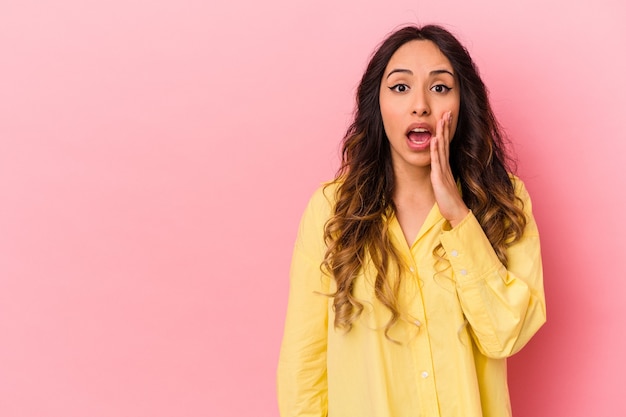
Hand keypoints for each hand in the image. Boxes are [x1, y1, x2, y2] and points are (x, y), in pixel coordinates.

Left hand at [430, 111, 468, 227]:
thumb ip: (441, 175)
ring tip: (441, 120)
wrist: (456, 213)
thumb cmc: (449, 201)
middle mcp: (445, 167)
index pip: (445, 146)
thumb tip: (438, 169)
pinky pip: (437, 162)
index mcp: (446, 167)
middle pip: (445, 143)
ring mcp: (443, 171)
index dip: (445, 132)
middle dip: (445, 127)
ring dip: (441, 134)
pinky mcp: (440, 179)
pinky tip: (434, 140)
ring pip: (441, 149)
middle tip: (447, 112)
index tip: (446, 119)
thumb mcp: (443, 185)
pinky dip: (435, 150)